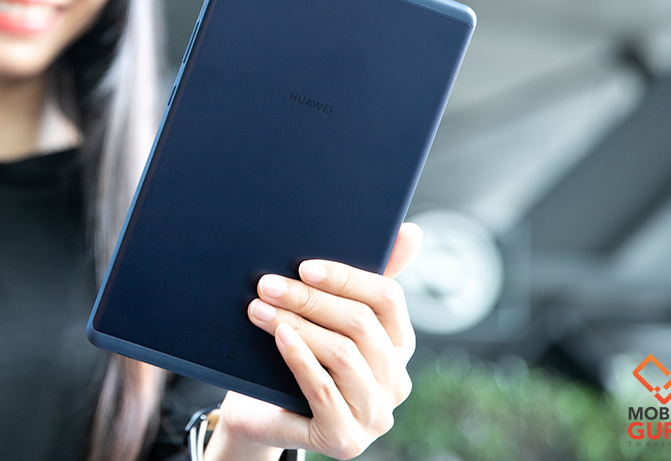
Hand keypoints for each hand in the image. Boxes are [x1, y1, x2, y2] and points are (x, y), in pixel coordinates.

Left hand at [204, 222, 421, 460]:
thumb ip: (360, 279)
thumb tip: (411, 231)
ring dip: (297, 325)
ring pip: (342, 355)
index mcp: (399, 345)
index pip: (388, 299)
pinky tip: (279, 337)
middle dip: (310, 300)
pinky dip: (299, 359)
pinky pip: (324, 391)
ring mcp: (375, 415)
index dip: (347, 278)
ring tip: (259, 308)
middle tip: (268, 284)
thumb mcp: (327, 316)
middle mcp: (396, 382)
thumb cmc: (296, 356)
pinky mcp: (346, 440)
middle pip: (360, 325)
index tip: (305, 266)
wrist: (259, 413)